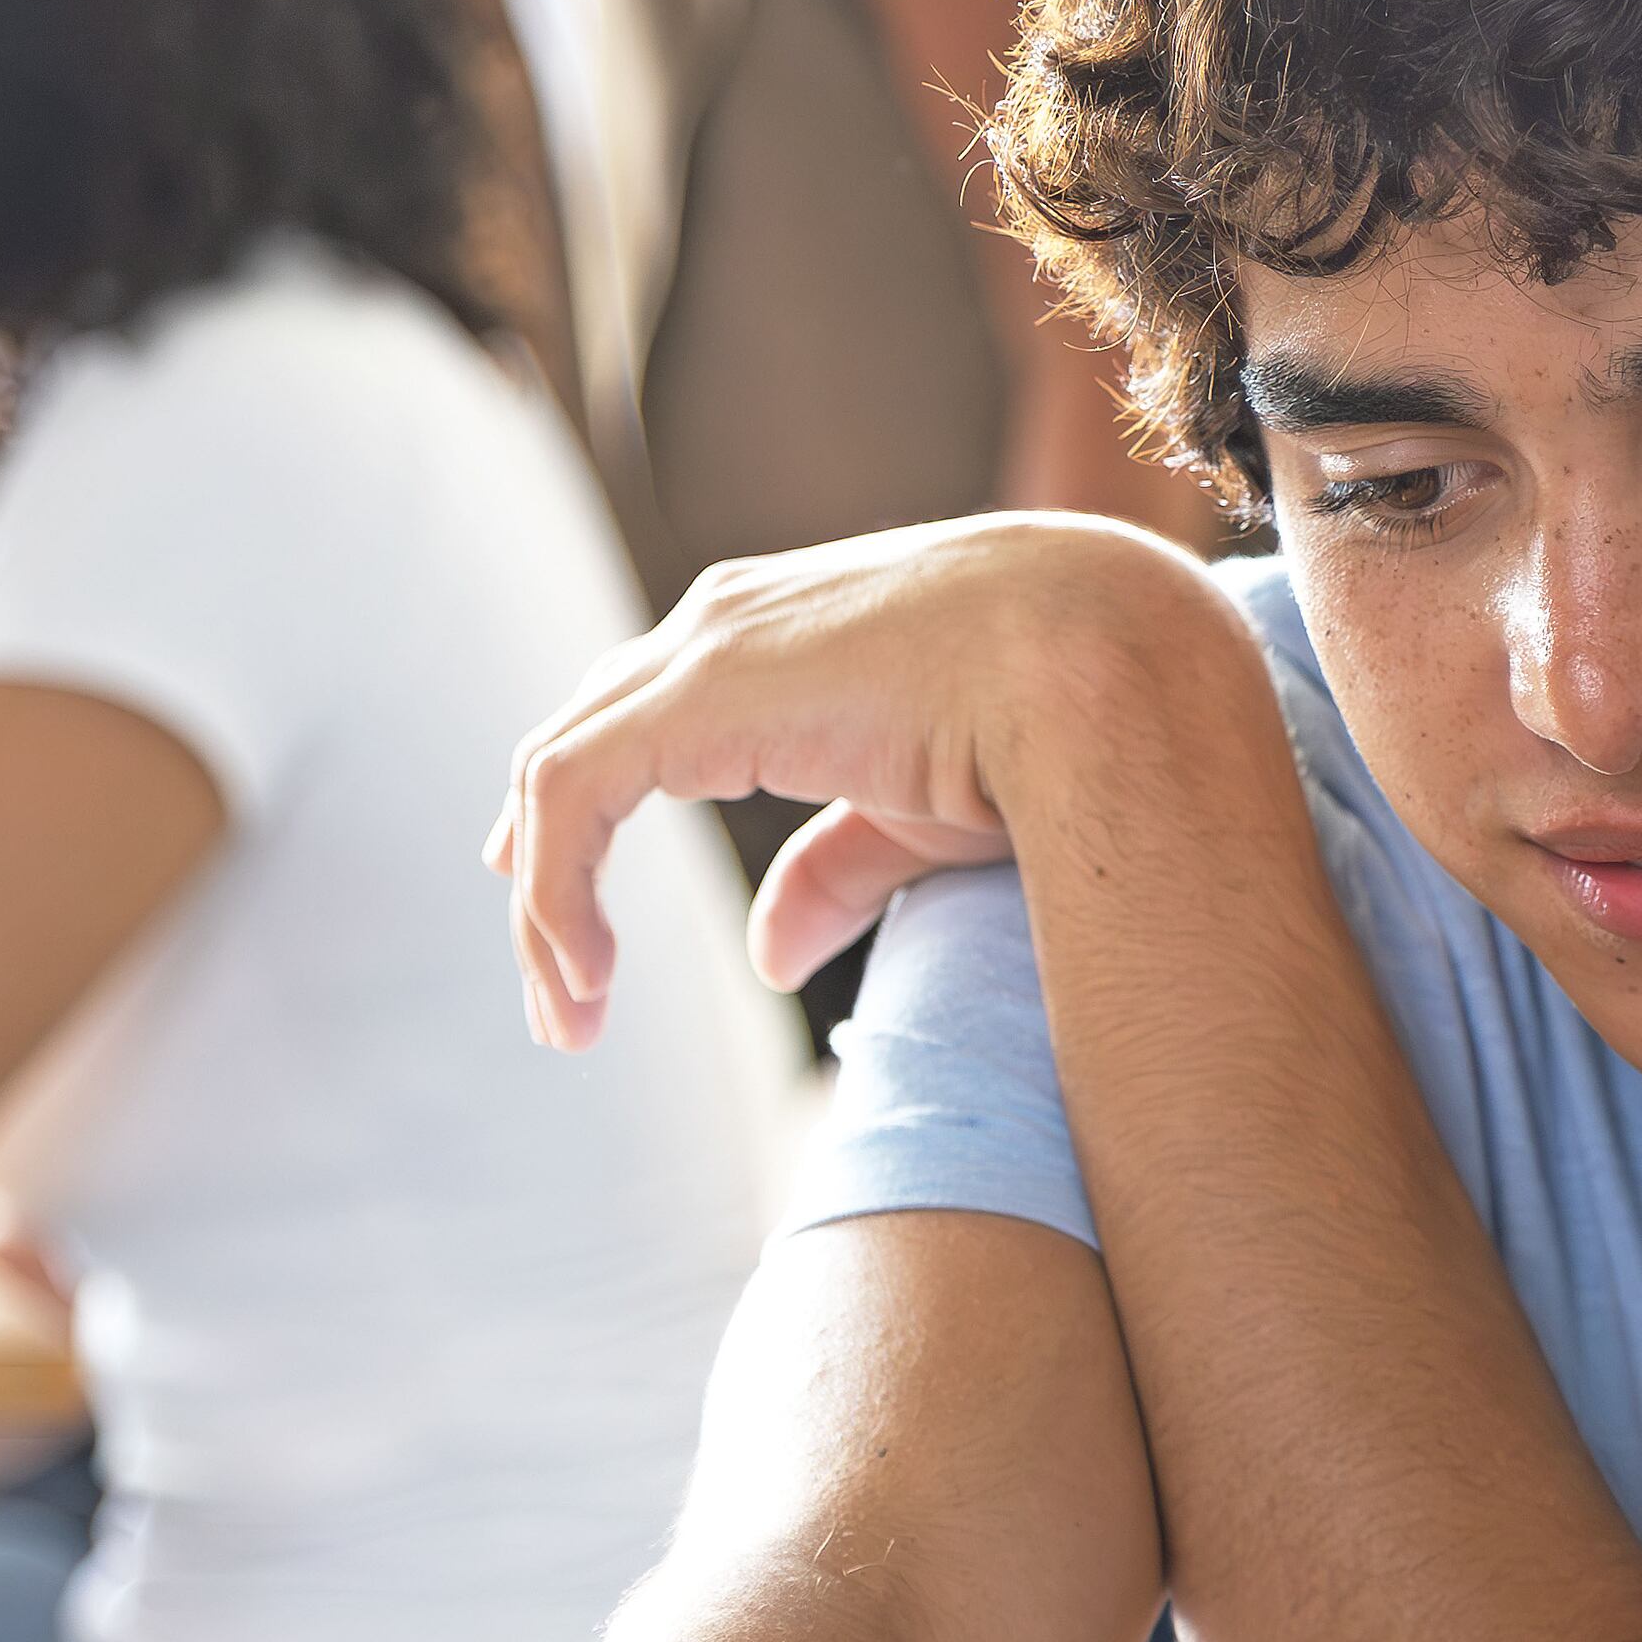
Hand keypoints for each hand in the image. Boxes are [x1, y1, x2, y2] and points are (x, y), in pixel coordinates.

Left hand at [482, 512, 1254, 1046]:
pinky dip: (558, 890)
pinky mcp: (694, 692)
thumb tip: (765, 958)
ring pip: (561, 773)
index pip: (641, 705)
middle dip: (545, 855)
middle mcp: (726, 624)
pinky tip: (587, 978)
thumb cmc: (1048, 733)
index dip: (583, 799)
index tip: (538, 879)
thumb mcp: (922, 819)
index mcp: (784, 636)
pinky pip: (572, 795)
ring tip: (568, 1017)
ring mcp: (705, 648)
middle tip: (552, 978)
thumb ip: (834, 875)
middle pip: (586, 734)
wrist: (1102, 664)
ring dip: (547, 905)